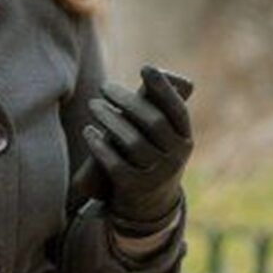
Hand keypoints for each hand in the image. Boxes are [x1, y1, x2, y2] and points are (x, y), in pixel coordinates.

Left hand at [83, 65, 192, 226]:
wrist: (150, 205)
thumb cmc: (151, 156)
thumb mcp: (163, 139)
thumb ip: (157, 112)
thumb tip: (148, 72)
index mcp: (184, 140)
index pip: (177, 110)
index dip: (163, 88)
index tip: (145, 67)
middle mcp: (175, 157)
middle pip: (151, 122)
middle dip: (126, 100)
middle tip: (104, 86)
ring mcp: (156, 174)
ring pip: (132, 141)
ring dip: (109, 119)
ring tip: (93, 105)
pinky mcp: (134, 187)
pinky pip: (115, 163)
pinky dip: (99, 145)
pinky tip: (88, 131)